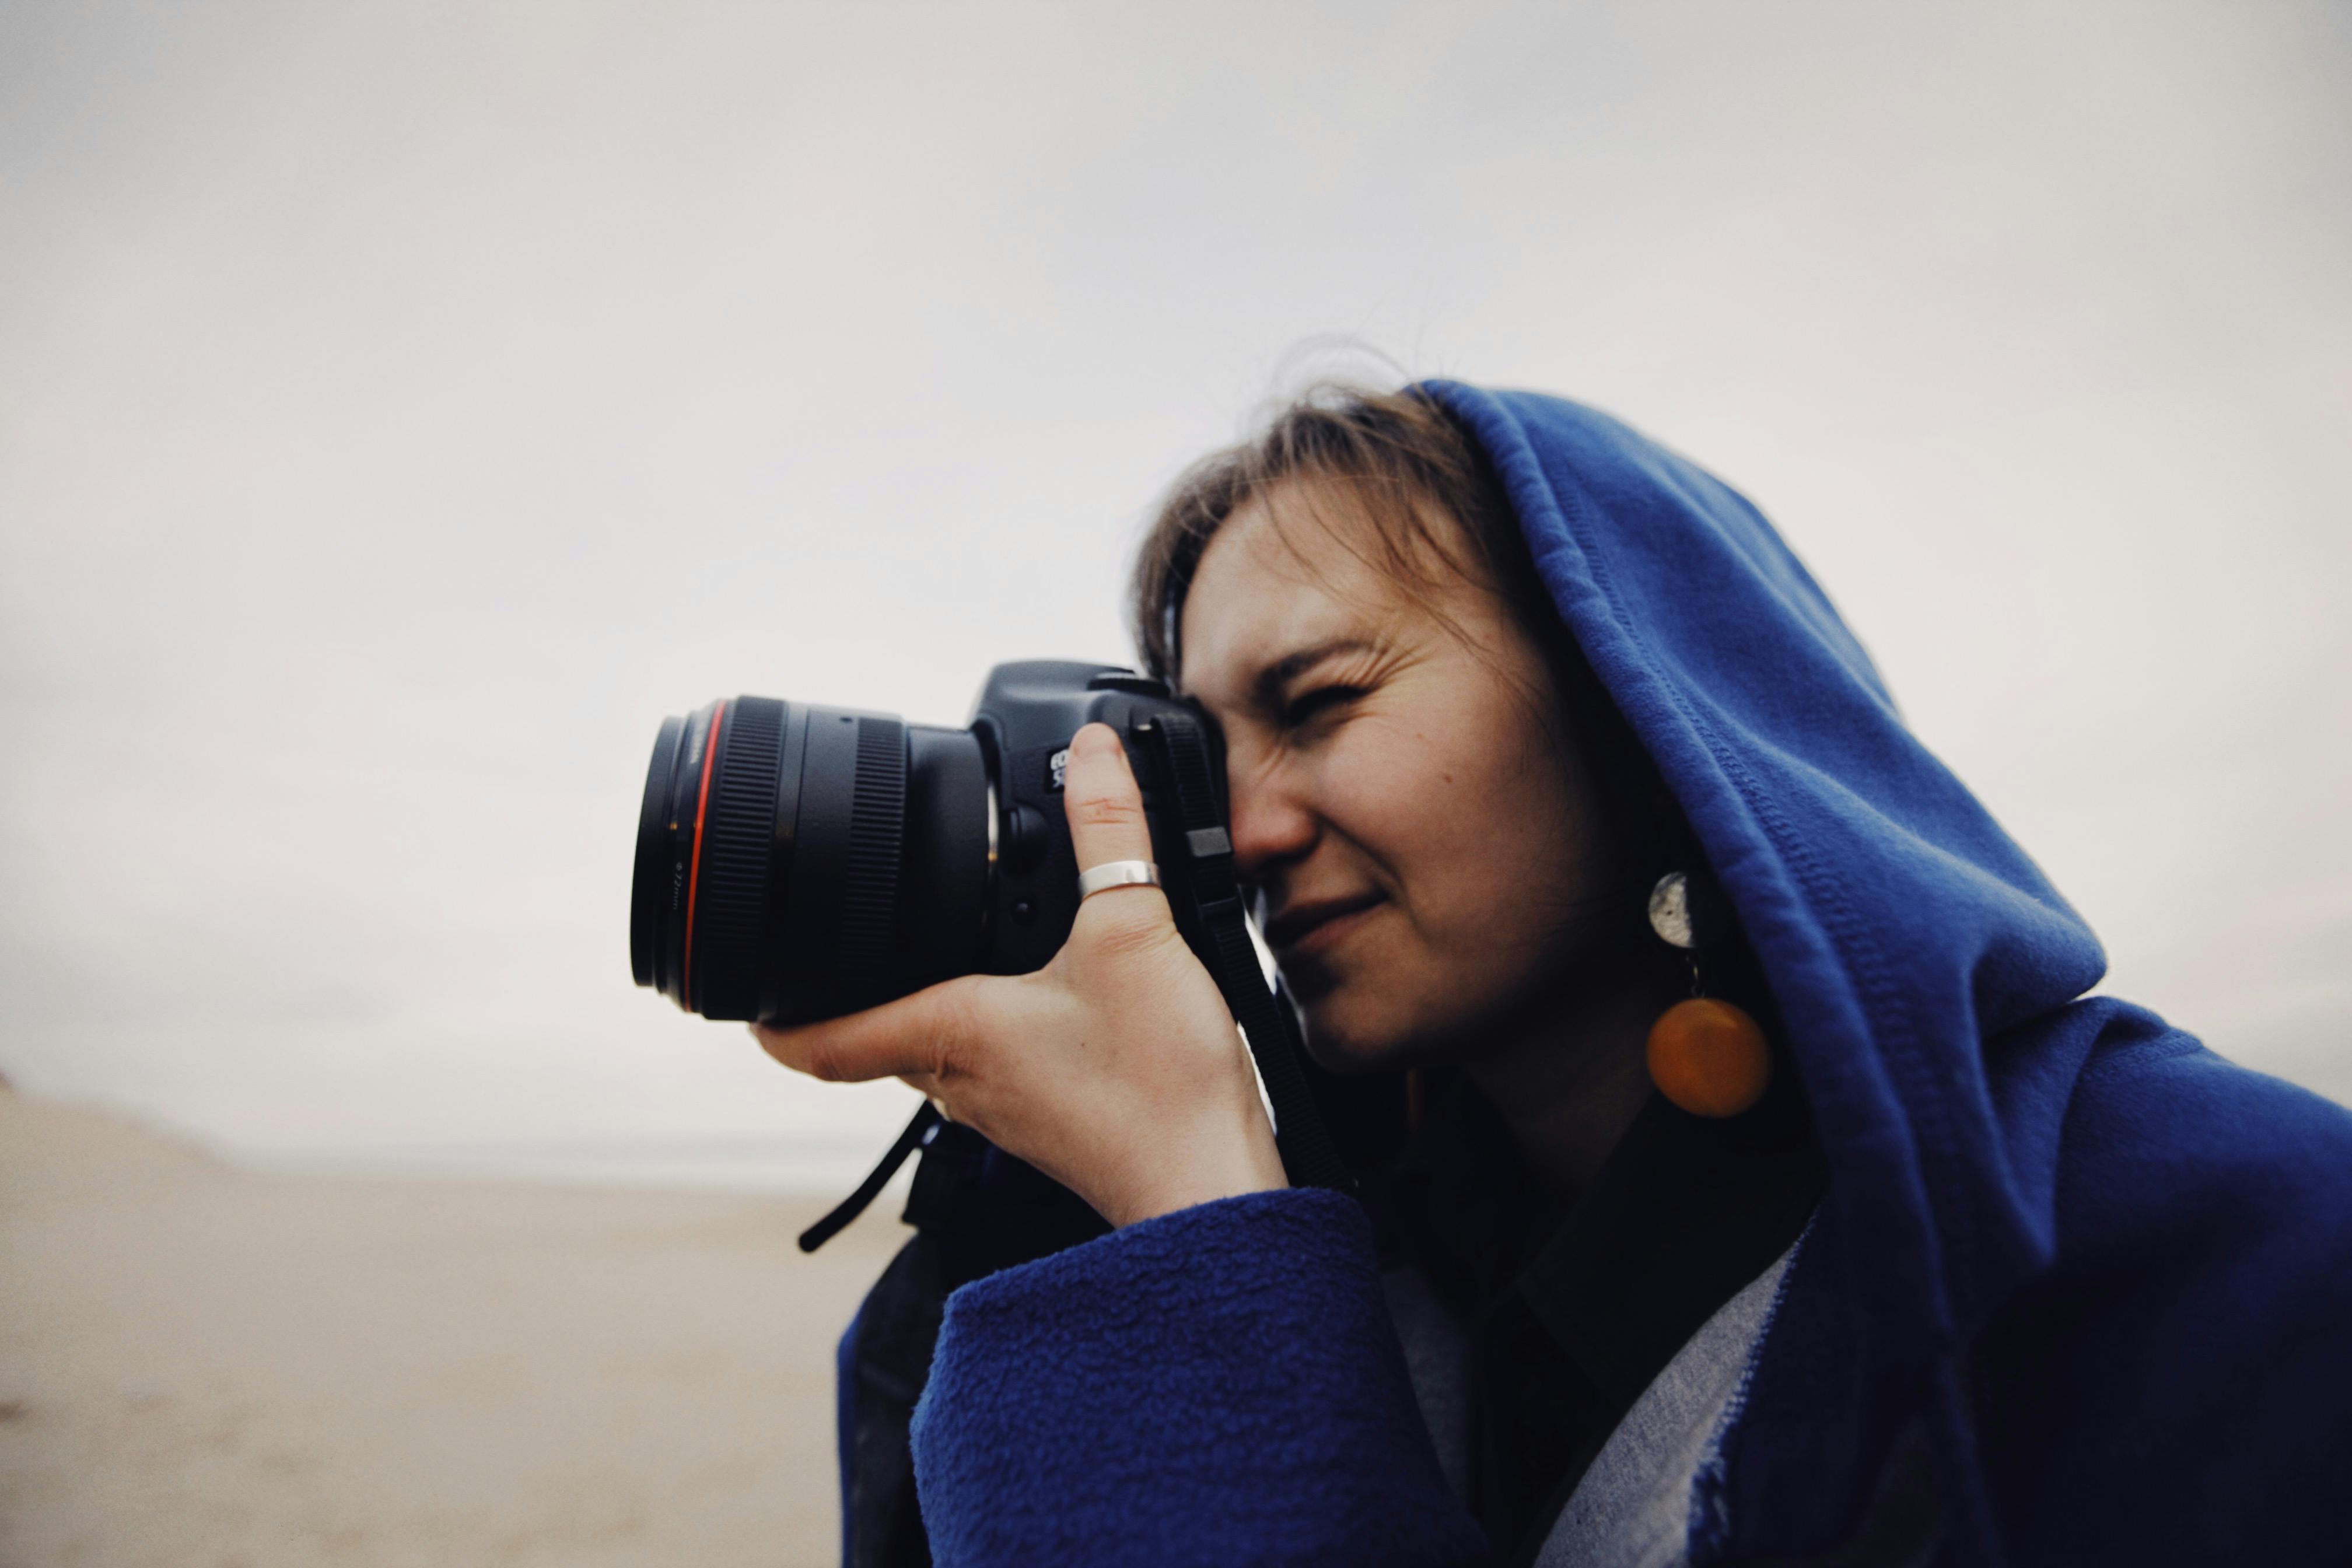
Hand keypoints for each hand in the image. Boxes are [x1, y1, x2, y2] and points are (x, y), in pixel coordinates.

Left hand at [752, 722, 1286, 1226]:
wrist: (1209, 1184)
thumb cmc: (1159, 1083)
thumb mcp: (1133, 930)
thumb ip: (1110, 831)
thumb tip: (1090, 754)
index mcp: (948, 1032)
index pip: (816, 1040)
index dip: (766, 1017)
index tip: (740, 991)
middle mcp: (959, 1079)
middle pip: (871, 1037)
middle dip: (850, 993)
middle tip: (837, 941)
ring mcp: (1002, 1108)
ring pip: (931, 1052)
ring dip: (922, 1007)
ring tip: (930, 952)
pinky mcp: (1048, 1120)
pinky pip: (989, 1067)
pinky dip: (985, 1027)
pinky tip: (1032, 998)